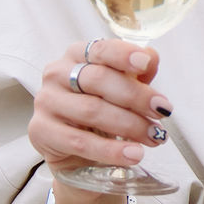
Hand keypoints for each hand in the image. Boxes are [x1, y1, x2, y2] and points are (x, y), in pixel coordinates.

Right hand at [29, 39, 173, 175]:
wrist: (78, 153)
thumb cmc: (103, 111)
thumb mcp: (123, 89)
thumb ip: (137, 72)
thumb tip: (151, 56)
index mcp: (76, 55)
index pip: (100, 49)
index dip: (123, 55)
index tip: (146, 63)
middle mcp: (56, 73)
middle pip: (98, 80)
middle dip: (136, 96)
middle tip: (162, 111)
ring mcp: (46, 102)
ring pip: (92, 111)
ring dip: (129, 125)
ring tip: (154, 137)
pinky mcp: (40, 131)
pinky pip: (80, 142)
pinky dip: (111, 150)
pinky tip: (133, 154)